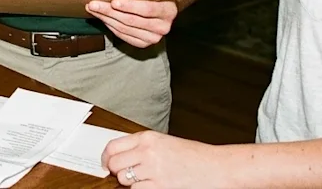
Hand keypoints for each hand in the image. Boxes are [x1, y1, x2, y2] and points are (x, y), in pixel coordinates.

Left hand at [86, 0, 176, 47]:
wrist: (166, 7)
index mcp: (168, 10)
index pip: (147, 9)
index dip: (129, 6)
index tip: (113, 1)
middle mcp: (163, 27)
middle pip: (131, 20)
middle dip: (109, 11)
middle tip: (94, 4)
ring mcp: (154, 37)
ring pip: (124, 29)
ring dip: (106, 18)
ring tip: (93, 10)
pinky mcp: (144, 43)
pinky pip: (123, 36)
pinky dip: (110, 26)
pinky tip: (103, 18)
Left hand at [103, 130, 224, 188]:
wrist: (216, 166)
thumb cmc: (194, 155)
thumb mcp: (165, 143)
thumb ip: (143, 146)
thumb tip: (121, 155)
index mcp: (148, 137)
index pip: (113, 146)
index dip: (106, 157)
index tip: (106, 163)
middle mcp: (148, 151)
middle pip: (114, 163)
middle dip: (116, 171)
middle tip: (124, 173)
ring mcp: (153, 169)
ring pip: (123, 178)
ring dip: (129, 182)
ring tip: (143, 179)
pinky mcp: (159, 186)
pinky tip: (150, 186)